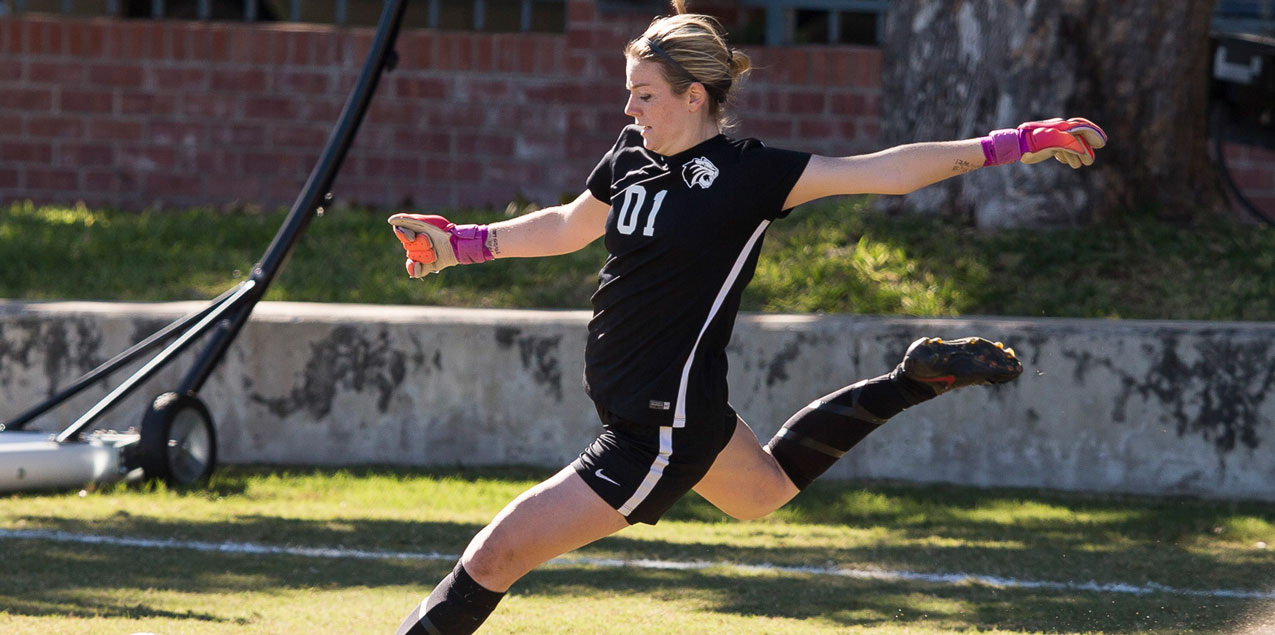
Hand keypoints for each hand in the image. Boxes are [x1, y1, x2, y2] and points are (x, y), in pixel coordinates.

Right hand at [387, 213, 491, 276]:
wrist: (458, 243)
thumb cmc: (443, 229)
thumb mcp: (425, 222)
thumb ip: (407, 220)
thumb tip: (390, 220)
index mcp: (414, 231)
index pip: (400, 233)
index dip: (403, 235)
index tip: (412, 236)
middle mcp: (416, 244)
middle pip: (407, 246)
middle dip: (420, 244)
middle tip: (431, 242)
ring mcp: (421, 255)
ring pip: (412, 258)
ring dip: (424, 254)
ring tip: (435, 251)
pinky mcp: (427, 266)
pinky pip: (415, 271)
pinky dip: (415, 269)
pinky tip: (417, 265)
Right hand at [982, 117, 1107, 168]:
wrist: (1015, 145)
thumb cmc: (1028, 146)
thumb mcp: (1047, 144)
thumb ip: (1058, 146)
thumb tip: (1065, 154)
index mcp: (1058, 125)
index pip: (1079, 123)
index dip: (1092, 130)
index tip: (1099, 140)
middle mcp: (1059, 126)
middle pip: (1082, 129)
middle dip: (1093, 137)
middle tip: (1100, 147)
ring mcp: (1056, 133)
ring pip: (1077, 141)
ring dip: (1083, 153)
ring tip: (1084, 163)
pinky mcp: (1053, 141)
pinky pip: (1070, 147)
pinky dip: (1077, 154)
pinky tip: (1076, 163)